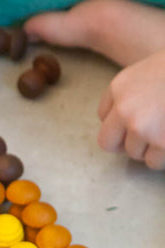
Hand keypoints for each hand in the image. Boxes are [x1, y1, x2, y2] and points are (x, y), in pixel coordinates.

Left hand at [97, 50, 164, 168]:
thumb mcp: (153, 69)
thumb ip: (136, 93)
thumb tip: (127, 125)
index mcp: (120, 86)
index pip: (103, 116)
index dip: (119, 123)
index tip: (133, 122)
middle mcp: (125, 109)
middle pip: (108, 143)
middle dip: (125, 143)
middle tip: (147, 137)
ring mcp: (142, 128)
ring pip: (135, 154)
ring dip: (151, 147)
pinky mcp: (161, 143)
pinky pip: (154, 162)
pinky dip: (164, 155)